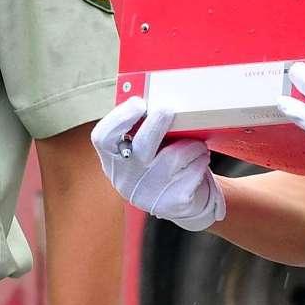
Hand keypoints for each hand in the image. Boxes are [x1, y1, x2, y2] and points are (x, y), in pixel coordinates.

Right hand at [90, 97, 225, 230]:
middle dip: (157, 123)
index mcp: (113, 162)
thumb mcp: (143, 153)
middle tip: (168, 109)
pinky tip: (197, 164)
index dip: (119, 118)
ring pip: (176, 155)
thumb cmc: (163, 166)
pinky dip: (201, 161)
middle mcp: (126, 179)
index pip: (103, 138)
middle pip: (141, 145)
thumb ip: (140, 131)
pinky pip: (194, 169)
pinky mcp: (174, 202)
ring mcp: (149, 193)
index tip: (138, 103)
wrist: (185, 205)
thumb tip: (153, 99)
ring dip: (192, 145)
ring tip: (194, 147)